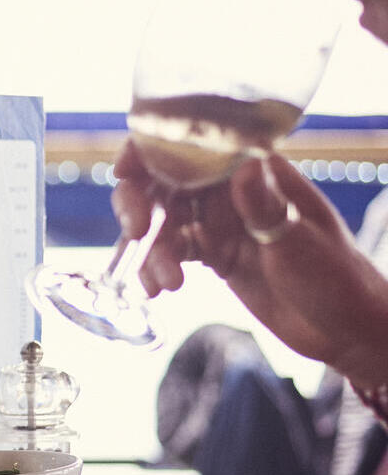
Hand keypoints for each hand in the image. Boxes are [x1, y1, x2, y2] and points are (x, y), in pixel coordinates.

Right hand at [115, 142, 387, 382]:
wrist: (347, 330)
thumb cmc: (338, 278)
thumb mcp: (300, 244)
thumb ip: (267, 208)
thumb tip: (244, 166)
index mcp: (259, 172)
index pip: (198, 144)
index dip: (153, 149)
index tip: (127, 172)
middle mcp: (234, 190)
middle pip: (167, 180)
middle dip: (140, 203)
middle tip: (137, 231)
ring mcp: (222, 222)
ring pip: (164, 219)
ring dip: (152, 248)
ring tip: (165, 283)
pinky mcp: (215, 253)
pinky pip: (172, 252)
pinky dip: (156, 269)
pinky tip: (158, 290)